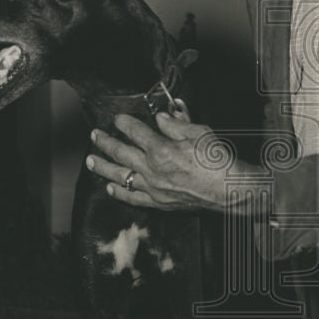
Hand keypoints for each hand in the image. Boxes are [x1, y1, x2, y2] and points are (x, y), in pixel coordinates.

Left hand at [87, 111, 253, 211]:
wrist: (229, 189)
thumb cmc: (217, 159)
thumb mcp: (199, 131)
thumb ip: (176, 123)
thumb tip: (162, 116)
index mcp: (160, 148)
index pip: (135, 131)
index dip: (124, 122)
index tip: (118, 118)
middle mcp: (151, 169)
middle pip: (120, 152)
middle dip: (105, 141)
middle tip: (94, 135)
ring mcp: (153, 188)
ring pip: (120, 176)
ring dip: (102, 167)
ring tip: (90, 160)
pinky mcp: (159, 203)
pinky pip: (133, 198)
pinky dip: (119, 193)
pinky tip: (110, 188)